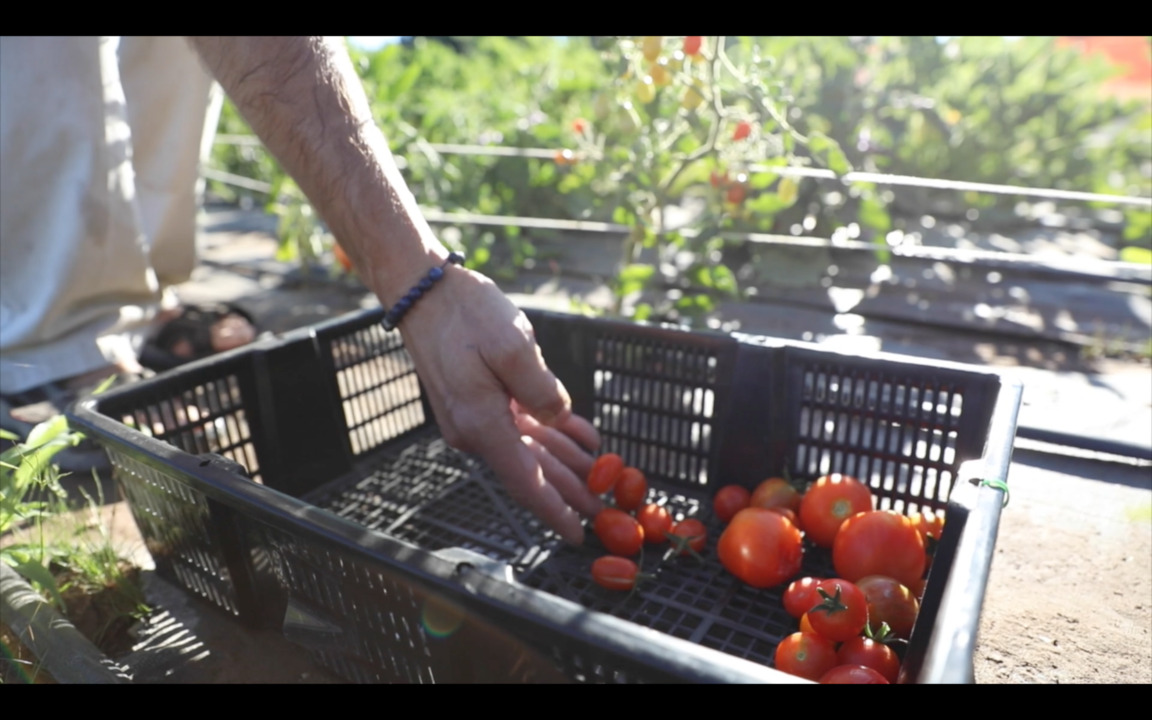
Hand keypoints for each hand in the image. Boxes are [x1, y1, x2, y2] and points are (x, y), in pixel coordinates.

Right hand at [396, 264, 603, 544]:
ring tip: (603, 475)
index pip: (525, 481)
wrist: (422, 289)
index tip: (578, 535)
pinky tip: (582, 438)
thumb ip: (541, 390)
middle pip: (531, 470)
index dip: (554, 511)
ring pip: (528, 449)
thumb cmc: (466, 313)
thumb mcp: (513, 346)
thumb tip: (558, 419)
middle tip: (607, 509)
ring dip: (565, 461)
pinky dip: (550, 433)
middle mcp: (475, 430)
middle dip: (570, 490)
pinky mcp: (476, 401)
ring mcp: (473, 417)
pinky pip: (518, 427)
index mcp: (483, 424)